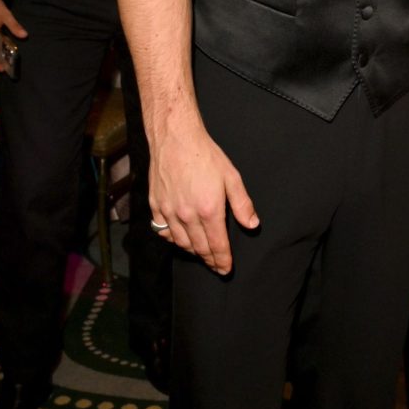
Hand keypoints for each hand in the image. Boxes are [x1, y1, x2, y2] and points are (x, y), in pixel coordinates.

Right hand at [148, 121, 259, 274]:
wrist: (175, 139)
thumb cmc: (205, 155)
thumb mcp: (232, 177)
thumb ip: (242, 204)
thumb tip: (252, 224)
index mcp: (209, 210)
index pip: (217, 245)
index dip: (223, 260)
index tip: (226, 269)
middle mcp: (187, 215)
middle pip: (199, 248)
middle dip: (209, 260)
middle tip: (216, 266)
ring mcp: (169, 211)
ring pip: (181, 243)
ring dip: (193, 252)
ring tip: (202, 254)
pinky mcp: (156, 205)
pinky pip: (163, 230)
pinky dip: (172, 239)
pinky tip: (180, 238)